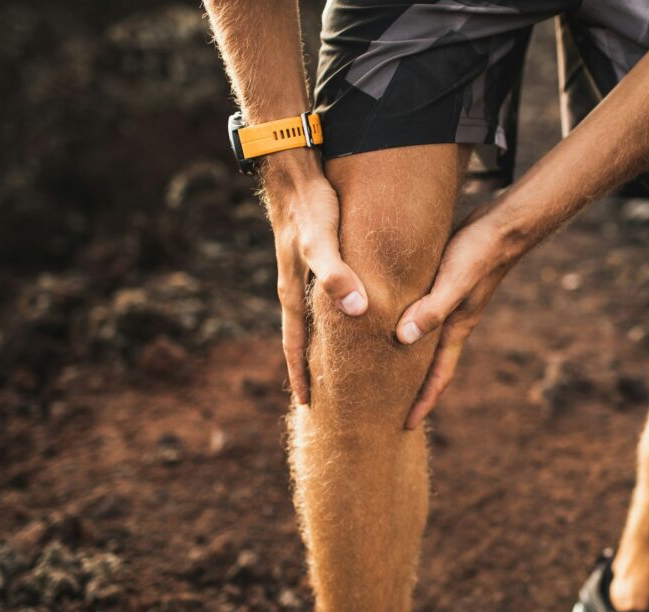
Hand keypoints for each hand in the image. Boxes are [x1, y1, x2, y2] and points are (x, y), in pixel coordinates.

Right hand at [267, 167, 367, 403]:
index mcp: (292, 292)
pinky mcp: (314, 255)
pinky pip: (321, 296)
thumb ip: (336, 275)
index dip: (301, 375)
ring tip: (334, 364)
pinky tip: (345, 315)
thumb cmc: (309, 205)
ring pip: (311, 318)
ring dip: (319, 342)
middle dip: (309, 367)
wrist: (293, 170)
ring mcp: (301, 271)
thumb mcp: (322, 242)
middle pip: (301, 337)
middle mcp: (294, 286)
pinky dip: (330, 314)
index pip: (294, 345)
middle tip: (323, 396)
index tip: (307, 404)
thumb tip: (356, 310)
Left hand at [395, 203, 521, 428]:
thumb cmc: (479, 252)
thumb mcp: (454, 281)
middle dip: (412, 389)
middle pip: (429, 365)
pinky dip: (405, 328)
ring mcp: (449, 306)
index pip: (438, 377)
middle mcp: (452, 323)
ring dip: (406, 359)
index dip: (422, 402)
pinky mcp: (442, 287)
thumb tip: (403, 339)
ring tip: (380, 371)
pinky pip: (420, 316)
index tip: (405, 426)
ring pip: (423, 341)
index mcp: (456, 329)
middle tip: (386, 408)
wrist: (503, 225)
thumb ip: (433, 309)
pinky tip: (388, 323)